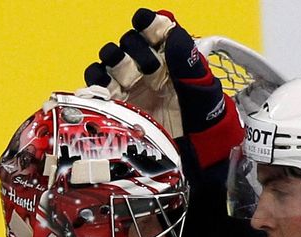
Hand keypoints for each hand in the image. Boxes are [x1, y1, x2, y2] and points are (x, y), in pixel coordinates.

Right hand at [84, 8, 243, 168]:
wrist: (194, 150)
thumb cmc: (203, 118)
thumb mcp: (203, 90)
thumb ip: (188, 62)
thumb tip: (174, 32)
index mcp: (168, 56)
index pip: (152, 29)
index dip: (147, 23)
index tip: (145, 23)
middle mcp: (145, 67)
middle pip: (127, 44)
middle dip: (133, 49)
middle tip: (148, 68)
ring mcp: (128, 85)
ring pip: (108, 62)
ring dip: (114, 64)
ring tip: (127, 79)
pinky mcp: (115, 104)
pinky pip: (96, 87)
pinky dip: (97, 85)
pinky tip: (109, 91)